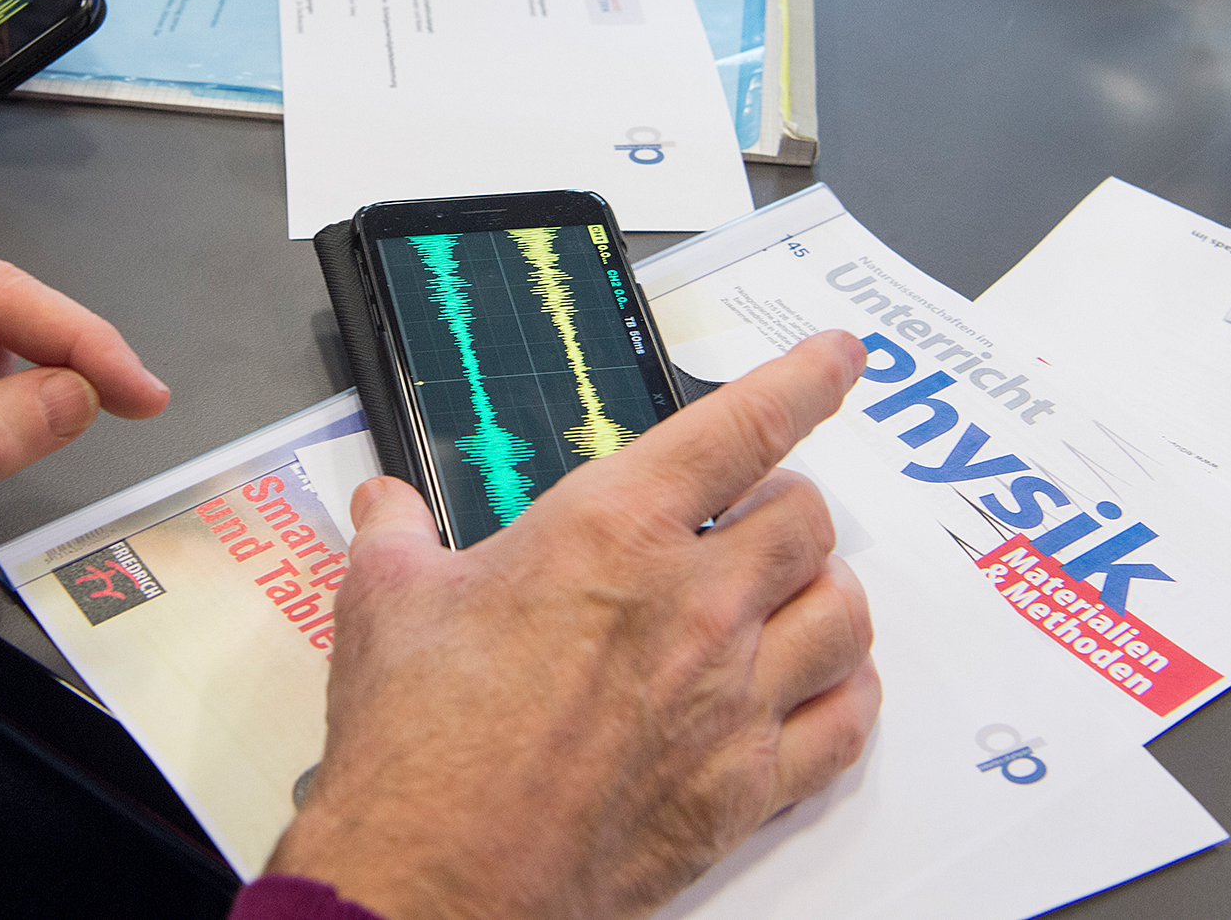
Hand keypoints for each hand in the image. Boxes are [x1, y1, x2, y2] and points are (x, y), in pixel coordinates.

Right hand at [270, 330, 880, 919]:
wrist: (434, 875)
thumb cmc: (417, 744)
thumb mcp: (385, 601)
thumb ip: (397, 532)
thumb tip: (385, 506)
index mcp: (612, 534)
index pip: (742, 430)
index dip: (803, 381)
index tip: (837, 361)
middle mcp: (694, 606)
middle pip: (806, 521)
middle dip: (784, 507)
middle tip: (749, 519)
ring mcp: (730, 700)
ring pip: (844, 615)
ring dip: (825, 592)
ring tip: (791, 594)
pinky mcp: (744, 789)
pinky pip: (845, 726)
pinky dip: (845, 696)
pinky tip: (821, 690)